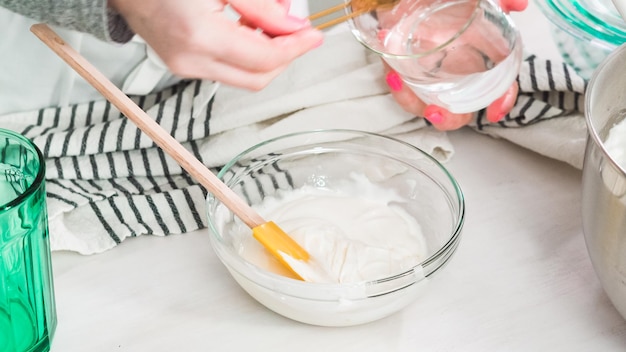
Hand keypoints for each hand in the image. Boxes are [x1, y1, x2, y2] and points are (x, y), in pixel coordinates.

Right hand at [108, 0, 323, 89]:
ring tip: (270, 26)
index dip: (295, 48)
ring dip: (266, 57)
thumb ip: (261, 7)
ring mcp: (184, 67)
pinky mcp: (181, 66)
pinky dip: (246, 56)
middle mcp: (191, 59)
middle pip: (257, 78)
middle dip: (284, 57)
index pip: (264, 59)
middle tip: (298, 33)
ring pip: (244, 78)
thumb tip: (292, 26)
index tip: (313, 36)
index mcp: (200, 35)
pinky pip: (227, 71)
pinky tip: (248, 32)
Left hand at [384, 0, 527, 130]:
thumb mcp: (475, 3)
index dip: (502, 101)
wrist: (413, 4)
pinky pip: (403, 90)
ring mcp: (430, 78)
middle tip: (434, 112)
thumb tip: (519, 4)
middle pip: (458, 111)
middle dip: (448, 118)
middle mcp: (456, 75)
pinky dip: (397, 85)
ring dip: (412, 100)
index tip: (494, 113)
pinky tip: (392, 72)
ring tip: (400, 80)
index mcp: (479, 61)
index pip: (498, 89)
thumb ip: (501, 1)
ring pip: (425, 105)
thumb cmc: (453, 6)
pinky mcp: (406, 74)